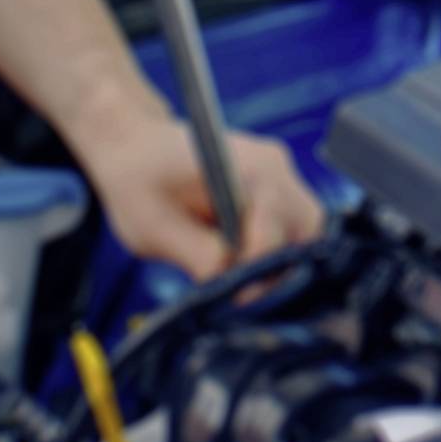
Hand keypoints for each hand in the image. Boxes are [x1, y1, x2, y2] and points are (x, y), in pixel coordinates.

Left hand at [76, 115, 325, 281]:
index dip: (256, 270)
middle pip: (305, 228)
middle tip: (243, 290)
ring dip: (279, 256)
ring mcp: (280, 171)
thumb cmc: (137, 181)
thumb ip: (198, 256)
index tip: (236, 296)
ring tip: (240, 273)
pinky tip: (240, 253)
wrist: (134, 145)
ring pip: (306, 227)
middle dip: (278, 265)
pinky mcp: (278, 182)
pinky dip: (275, 244)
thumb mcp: (153, 229)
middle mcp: (274, 165)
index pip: (273, 232)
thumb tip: (230, 284)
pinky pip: (293, 221)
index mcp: (246, 169)